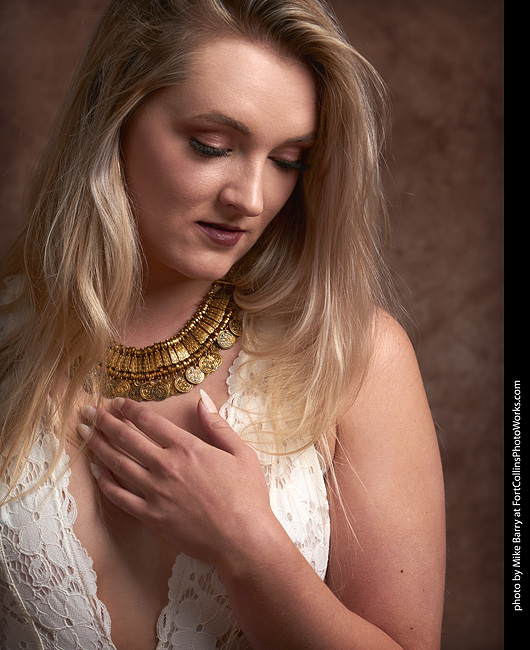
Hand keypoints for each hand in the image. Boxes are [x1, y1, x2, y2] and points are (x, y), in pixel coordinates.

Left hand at [78, 390, 273, 568]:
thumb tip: (202, 399)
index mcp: (187, 448)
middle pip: (127, 439)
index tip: (118, 402)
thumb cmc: (247, 496)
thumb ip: (218, 425)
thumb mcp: (241, 453)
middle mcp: (166, 466)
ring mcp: (155, 492)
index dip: (130, 409)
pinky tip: (97, 473)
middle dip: (106, 422)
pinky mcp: (151, 517)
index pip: (150, 421)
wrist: (243, 539)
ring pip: (118, 464)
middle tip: (90, 412)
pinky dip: (106, 483)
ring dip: (99, 447)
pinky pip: (121, 498)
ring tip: (85, 435)